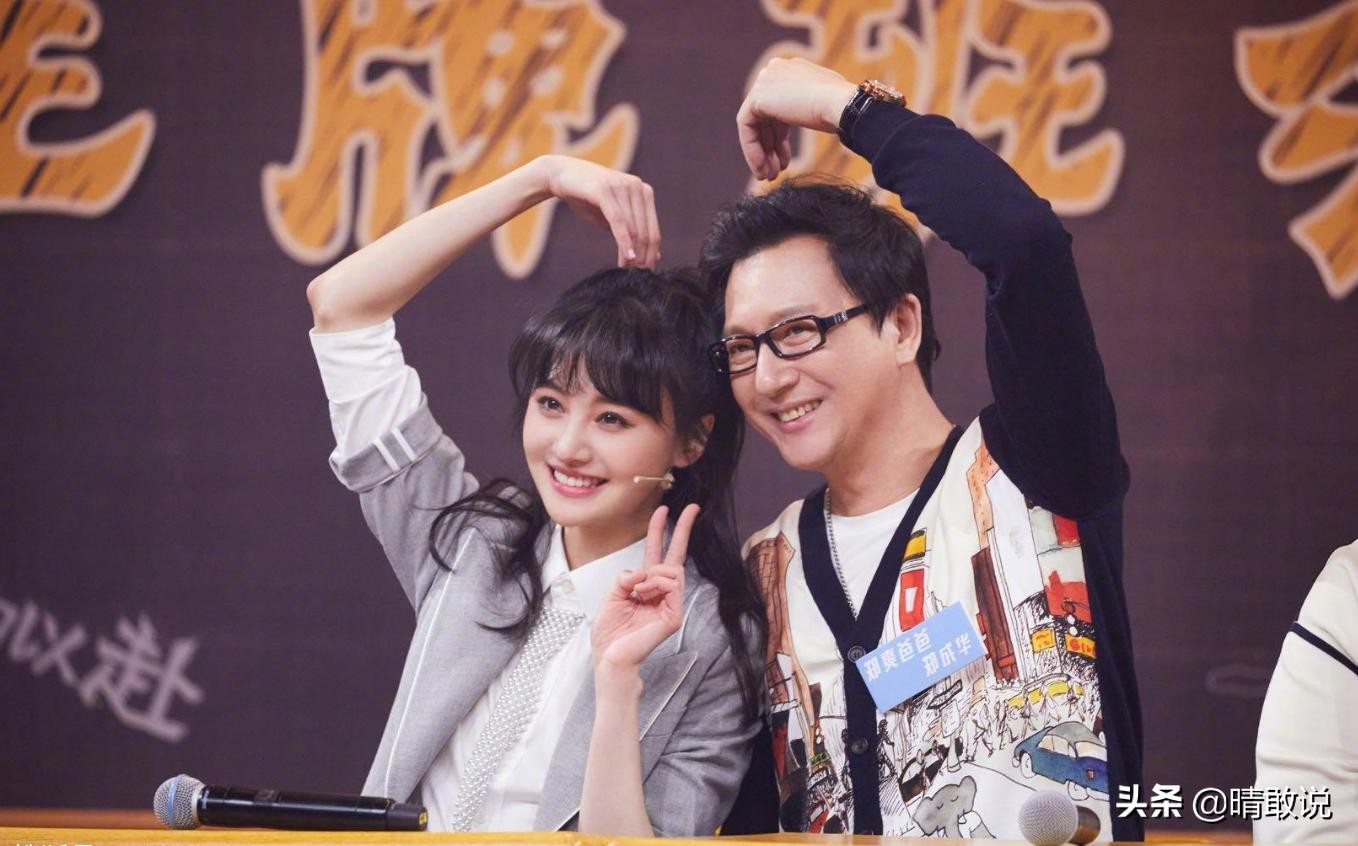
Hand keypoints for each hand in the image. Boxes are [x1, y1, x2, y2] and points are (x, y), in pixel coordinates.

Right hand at [539, 156, 659, 267]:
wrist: (560, 175)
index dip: (651, 253)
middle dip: (643, 256)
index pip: (653, 229)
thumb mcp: (612, 217)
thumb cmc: (586, 198)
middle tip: (638, 274)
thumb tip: (653, 256)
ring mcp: (622, 186)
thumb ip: (631, 232)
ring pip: (633, 228)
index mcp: (644, 192)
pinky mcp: (606, 190)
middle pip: (646, 231)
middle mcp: (637, 187)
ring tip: (628, 268)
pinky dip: (624, 241)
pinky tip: (627, 257)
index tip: (647, 271)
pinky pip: (618, 221)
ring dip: (633, 253)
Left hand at [591, 504, 697, 672]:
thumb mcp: (612, 595)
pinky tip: (642, 596)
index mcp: (646, 587)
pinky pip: (670, 585)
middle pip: (676, 556)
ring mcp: (671, 604)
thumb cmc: (610, 631)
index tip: (663, 510)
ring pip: (670, 570)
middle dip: (682, 529)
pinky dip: (653, 586)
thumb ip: (626, 578)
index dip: (659, 531)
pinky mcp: (674, 615)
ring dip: (650, 575)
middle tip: (692, 507)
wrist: (610, 657)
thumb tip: (641, 571)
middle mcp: (662, 593)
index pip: (657, 554)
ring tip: (636, 592)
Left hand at [736, 57, 858, 180]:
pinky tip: (762, 169)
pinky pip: (746, 128)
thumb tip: (811, 115)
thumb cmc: (841, 109)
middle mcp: (775, 71)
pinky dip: (752, 150)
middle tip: (775, 172)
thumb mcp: (824, 104)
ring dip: (760, 153)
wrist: (843, 105)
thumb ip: (810, 106)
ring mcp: (765, 81)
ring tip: (769, 176)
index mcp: (791, 70)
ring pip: (754, 124)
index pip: (777, 107)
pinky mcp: (757, 97)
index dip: (779, 137)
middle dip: (769, 147)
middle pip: (764, 117)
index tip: (785, 161)